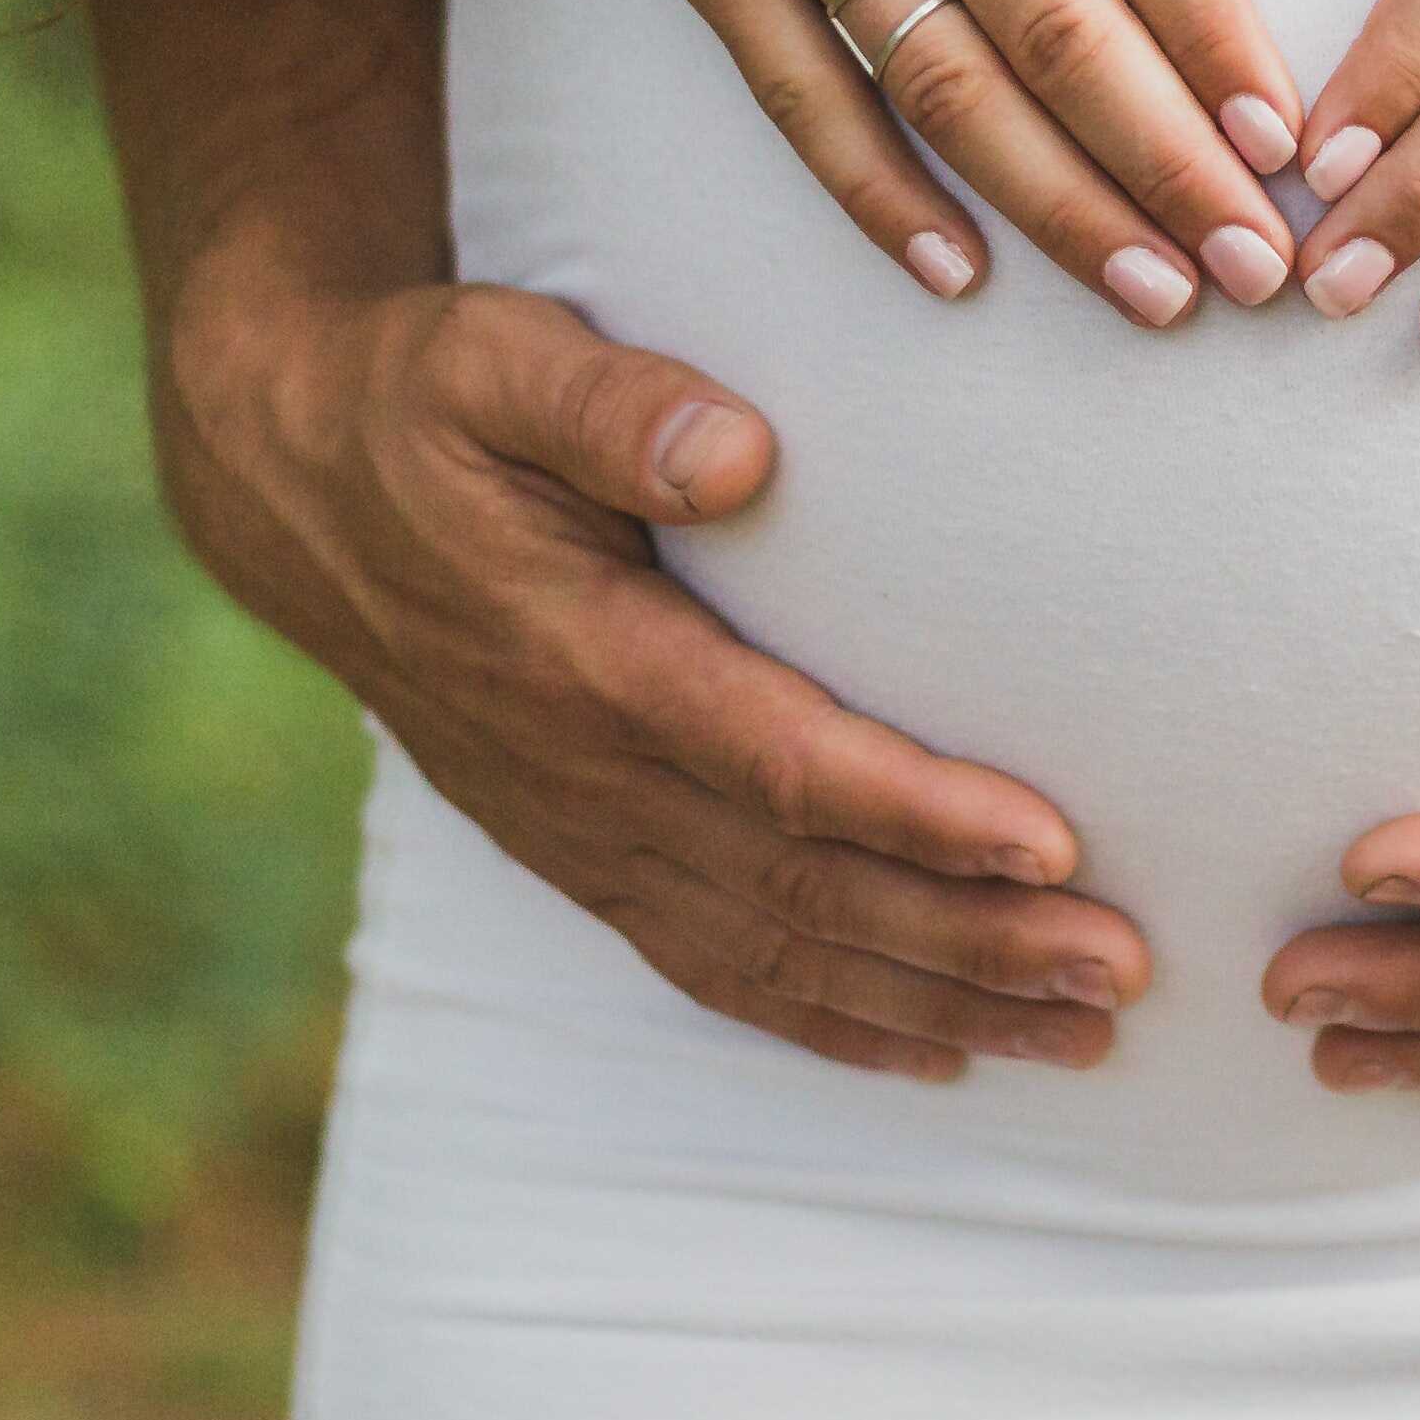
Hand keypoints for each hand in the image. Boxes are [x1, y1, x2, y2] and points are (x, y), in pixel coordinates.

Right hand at [164, 261, 1152, 1079]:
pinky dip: (832, 1025)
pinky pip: (714, 972)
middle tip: (1123, 972)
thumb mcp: (492, 361)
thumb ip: (610, 405)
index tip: (1051, 845)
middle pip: (805, 891)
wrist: (296, 485)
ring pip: (777, 956)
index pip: (779, 764)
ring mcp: (582, 834)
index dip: (915, 815)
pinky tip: (941, 1058)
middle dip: (970, 943)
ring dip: (935, 1005)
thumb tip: (742, 452)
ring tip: (1083, 1037)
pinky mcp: (583, 856)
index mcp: (582, 660)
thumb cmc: (424, 403)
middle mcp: (587, 777)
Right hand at [530, 0, 1317, 325]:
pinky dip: (872, 192)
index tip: (1287, 133)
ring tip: (1153, 294)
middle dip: (1167, 163)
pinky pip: (798, 93)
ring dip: (1054, 205)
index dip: (1215, 32)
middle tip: (1258, 267)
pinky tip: (954, 270)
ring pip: (944, 85)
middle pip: (1056, 28)